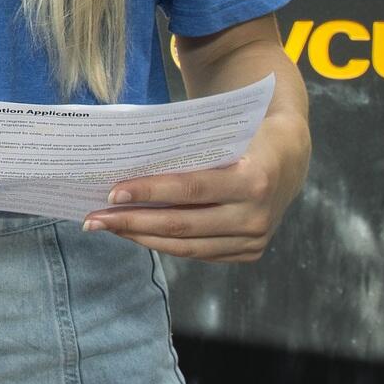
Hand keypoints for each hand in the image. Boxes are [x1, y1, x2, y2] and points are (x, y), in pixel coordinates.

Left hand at [82, 113, 306, 262]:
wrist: (290, 156)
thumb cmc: (245, 134)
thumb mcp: (223, 131)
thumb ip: (187, 147)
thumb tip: (127, 161)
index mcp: (253, 179)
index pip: (190, 189)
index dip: (149, 192)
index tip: (111, 192)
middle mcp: (256, 216)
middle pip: (182, 225)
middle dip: (132, 222)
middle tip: (93, 219)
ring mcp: (254, 240)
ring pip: (186, 246)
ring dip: (141, 237)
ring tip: (107, 228)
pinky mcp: (249, 253)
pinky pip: (198, 252)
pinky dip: (164, 244)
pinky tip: (136, 233)